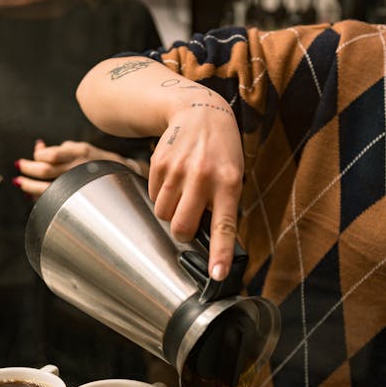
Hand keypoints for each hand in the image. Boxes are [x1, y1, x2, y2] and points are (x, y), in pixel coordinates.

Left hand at [15, 139, 146, 197]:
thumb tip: (37, 147)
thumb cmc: (98, 161)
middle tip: (18, 167)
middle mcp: (79, 168)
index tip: (35, 155)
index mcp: (80, 152)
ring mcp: (78, 184)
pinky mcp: (78, 197)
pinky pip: (54, 198)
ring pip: (47, 188)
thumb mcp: (82, 148)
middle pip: (45, 170)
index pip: (50, 154)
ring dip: (29, 186)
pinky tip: (33, 195)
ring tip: (19, 183)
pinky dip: (40, 197)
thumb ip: (60, 149)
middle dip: (28, 169)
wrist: (125, 178)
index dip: (38, 155)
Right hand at [148, 102, 243, 280]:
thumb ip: (223, 204)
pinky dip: (162, 195)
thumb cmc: (221, 150)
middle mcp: (203, 176)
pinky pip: (153, 197)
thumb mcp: (233, 174)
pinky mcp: (159, 163)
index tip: (217, 275)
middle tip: (189, 220)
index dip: (219, 253)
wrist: (200, 111)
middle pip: (182, 227)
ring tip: (183, 192)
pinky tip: (174, 178)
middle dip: (183, 232)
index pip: (224, 225)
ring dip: (170, 212)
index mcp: (229, 183)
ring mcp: (179, 170)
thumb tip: (209, 239)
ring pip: (163, 215)